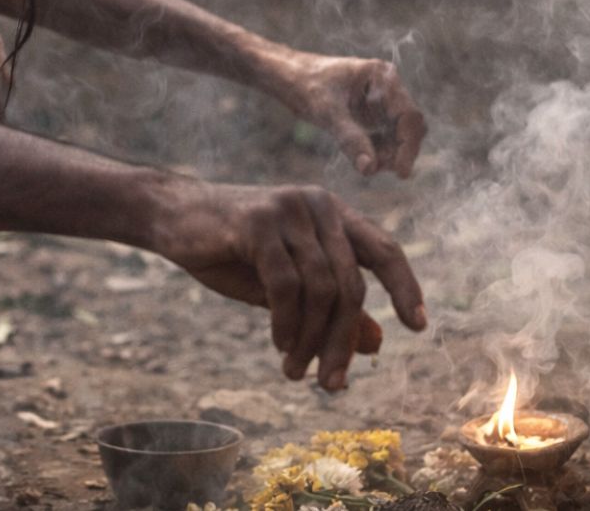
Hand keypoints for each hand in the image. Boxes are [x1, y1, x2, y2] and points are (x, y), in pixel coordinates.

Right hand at [151, 180, 425, 390]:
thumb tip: (376, 343)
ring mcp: (289, 210)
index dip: (405, 287)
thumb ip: (328, 306)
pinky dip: (287, 323)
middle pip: (352, 283)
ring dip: (311, 340)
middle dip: (343, 341)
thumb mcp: (286, 282)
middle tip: (332, 384)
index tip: (419, 326)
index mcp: (333, 213)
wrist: (171, 216)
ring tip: (294, 371)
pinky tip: (279, 344)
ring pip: (321, 289)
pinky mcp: (258, 222)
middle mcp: (319, 205)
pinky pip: (286, 285)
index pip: (384, 249)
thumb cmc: (230, 248)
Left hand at [276, 52, 427, 177]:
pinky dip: (378, 151)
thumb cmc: (304, 84)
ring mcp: (380, 100)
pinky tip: (365, 160)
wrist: (287, 75)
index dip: (408, 146)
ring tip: (369, 166)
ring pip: (398, 134)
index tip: (400, 172)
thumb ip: (350, 138)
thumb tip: (370, 168)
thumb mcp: (326, 112)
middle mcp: (387, 87)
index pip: (409, 115)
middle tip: (384, 171)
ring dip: (390, 153)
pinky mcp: (371, 113)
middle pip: (409, 126)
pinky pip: (384, 136)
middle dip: (400, 151)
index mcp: (382, 77)